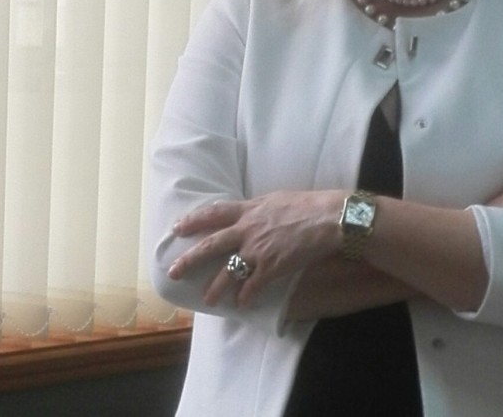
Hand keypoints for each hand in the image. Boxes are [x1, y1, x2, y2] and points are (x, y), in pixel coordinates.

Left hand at [167, 189, 340, 307]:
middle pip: (211, 245)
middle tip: (174, 272)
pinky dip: (246, 297)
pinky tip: (242, 305)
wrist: (329, 218)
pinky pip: (253, 286)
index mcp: (249, 210)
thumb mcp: (277, 199)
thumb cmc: (308, 204)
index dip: (194, 220)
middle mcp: (248, 230)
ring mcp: (258, 250)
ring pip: (228, 272)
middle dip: (190, 260)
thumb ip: (259, 208)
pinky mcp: (271, 267)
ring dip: (216, 288)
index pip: (214, 213)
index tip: (178, 228)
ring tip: (208, 300)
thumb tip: (251, 212)